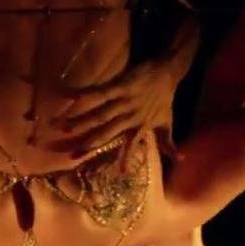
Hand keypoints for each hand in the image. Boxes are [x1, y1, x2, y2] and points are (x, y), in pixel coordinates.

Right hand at [48, 59, 179, 162]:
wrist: (168, 71)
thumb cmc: (165, 98)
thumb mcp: (167, 122)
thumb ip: (168, 143)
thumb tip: (180, 160)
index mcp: (140, 127)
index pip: (130, 146)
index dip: (126, 160)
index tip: (119, 174)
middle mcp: (131, 117)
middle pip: (106, 133)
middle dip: (88, 143)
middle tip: (71, 154)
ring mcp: (125, 101)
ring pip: (100, 115)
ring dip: (81, 121)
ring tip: (63, 127)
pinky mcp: (121, 85)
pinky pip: (101, 92)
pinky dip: (85, 94)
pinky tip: (70, 97)